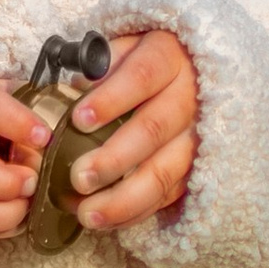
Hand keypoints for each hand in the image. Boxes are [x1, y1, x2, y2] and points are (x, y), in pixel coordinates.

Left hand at [67, 28, 196, 231]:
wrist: (192, 72)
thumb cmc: (141, 61)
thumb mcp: (124, 47)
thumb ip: (99, 65)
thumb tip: (71, 89)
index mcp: (169, 57)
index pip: (142, 76)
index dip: (111, 99)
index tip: (78, 119)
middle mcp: (189, 96)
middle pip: (154, 130)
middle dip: (114, 158)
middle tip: (78, 178)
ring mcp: (197, 135)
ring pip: (165, 171)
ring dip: (124, 198)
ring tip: (87, 214)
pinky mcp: (196, 166)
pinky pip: (169, 194)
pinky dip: (137, 211)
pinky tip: (107, 220)